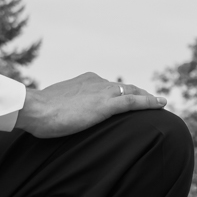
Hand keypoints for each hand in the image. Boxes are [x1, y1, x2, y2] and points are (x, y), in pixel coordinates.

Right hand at [16, 73, 163, 137]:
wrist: (35, 109)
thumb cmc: (39, 111)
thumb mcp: (56, 105)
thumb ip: (66, 107)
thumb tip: (65, 116)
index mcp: (86, 81)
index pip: (109, 86)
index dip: (122, 91)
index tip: (129, 96)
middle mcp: (97, 82)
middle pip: (124, 86)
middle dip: (138, 92)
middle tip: (150, 99)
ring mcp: (102, 93)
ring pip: (132, 92)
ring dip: (147, 97)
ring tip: (159, 103)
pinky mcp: (105, 105)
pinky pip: (133, 102)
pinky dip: (149, 102)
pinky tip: (161, 104)